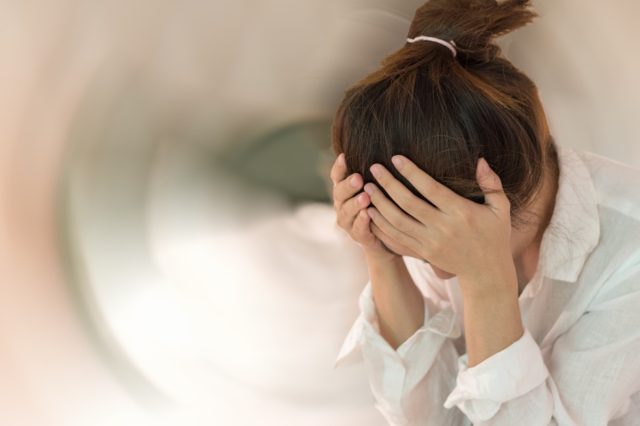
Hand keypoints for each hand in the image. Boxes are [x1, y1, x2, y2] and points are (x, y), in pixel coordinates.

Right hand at [330, 153, 422, 262]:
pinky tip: (367, 214)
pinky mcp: (359, 237)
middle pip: (339, 193)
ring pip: (346, 212)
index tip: (344, 156)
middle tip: (358, 178)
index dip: (339, 167)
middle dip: (348, 185)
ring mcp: (349, 222)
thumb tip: (390, 149)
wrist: (388, 240)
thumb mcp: (381, 188)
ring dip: (355, 204)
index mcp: (346, 190)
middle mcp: (343, 205)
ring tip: (365, 197)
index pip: (337, 176)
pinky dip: (361, 222)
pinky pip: (358, 229)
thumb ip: (378, 173)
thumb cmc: (385, 206)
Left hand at [364, 155, 514, 284]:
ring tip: (366, 187)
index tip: (395, 158)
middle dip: (388, 184)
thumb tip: (480, 159)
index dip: (411, 172)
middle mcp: (442, 228)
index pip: (430, 188)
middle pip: (408, 203)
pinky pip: (396, 238)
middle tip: (373, 168)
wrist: (486, 273)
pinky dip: (381, 225)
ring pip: (397, 221)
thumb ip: (491, 183)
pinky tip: (370, 212)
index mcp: (460, 212)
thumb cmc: (494, 235)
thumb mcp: (500, 208)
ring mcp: (430, 242)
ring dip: (379, 203)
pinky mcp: (422, 253)